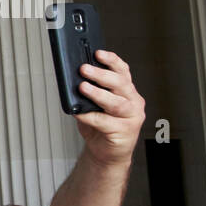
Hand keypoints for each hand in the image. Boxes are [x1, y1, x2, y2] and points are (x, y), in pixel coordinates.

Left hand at [74, 50, 145, 166]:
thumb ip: (88, 93)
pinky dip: (90, 116)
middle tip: (84, 68)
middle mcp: (133, 102)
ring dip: (98, 93)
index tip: (98, 53)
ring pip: (116, 102)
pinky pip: (105, 122)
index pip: (122, 71)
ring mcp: (131, 117)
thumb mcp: (93, 105)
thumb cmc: (100, 127)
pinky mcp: (125, 132)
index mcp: (127, 91)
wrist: (106, 152)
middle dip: (101, 74)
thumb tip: (72, 80)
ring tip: (83, 87)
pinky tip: (79, 112)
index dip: (111, 61)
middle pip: (120, 83)